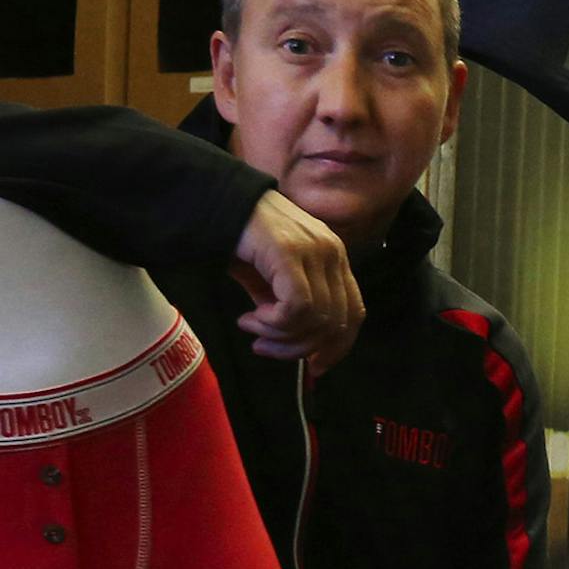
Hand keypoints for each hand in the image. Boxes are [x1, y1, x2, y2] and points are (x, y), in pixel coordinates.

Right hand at [229, 190, 364, 373]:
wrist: (214, 201)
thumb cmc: (241, 240)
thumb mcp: (272, 279)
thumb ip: (290, 307)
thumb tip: (299, 346)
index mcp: (335, 259)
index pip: (354, 313)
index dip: (338, 347)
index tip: (313, 367)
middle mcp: (332, 254)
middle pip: (337, 324)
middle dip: (300, 348)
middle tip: (263, 348)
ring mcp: (314, 251)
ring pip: (317, 319)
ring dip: (280, 336)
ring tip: (251, 327)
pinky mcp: (290, 252)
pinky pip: (297, 307)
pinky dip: (274, 323)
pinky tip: (249, 317)